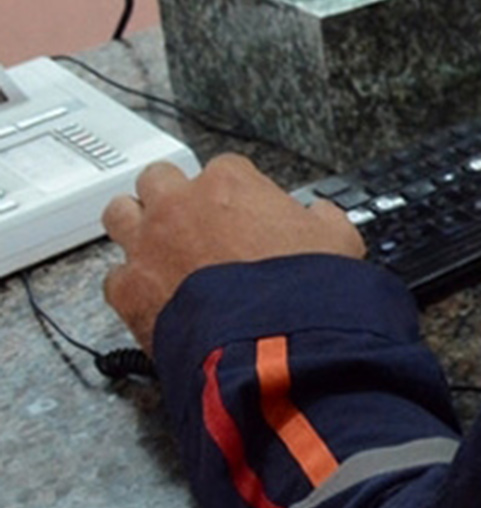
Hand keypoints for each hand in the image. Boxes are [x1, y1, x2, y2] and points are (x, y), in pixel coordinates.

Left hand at [102, 155, 364, 352]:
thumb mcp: (338, 238)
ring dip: (135, 225)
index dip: (235, 192)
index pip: (224, 169)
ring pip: (118, 212)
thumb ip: (323, 218)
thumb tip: (320, 215)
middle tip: (190, 219)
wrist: (267, 339)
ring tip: (155, 246)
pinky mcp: (128, 289)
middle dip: (171, 195)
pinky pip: (115, 276)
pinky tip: (152, 295)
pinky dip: (130, 283)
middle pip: (158, 178)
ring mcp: (147, 244)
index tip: (243, 211)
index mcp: (229, 183)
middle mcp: (179, 204)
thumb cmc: (303, 284)